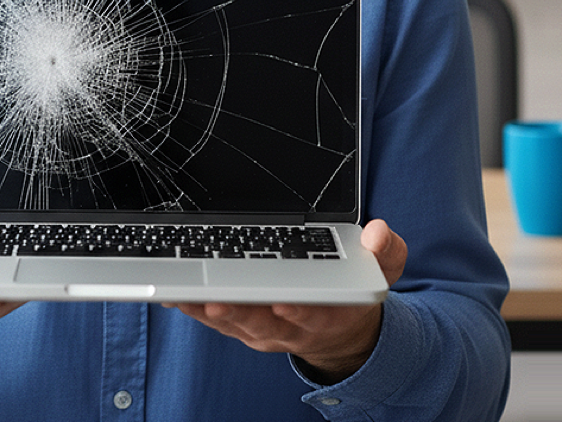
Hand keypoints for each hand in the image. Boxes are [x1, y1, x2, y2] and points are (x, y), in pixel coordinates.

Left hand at [166, 219, 406, 384]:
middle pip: (263, 321)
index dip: (297, 308)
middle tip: (217, 298)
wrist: (341, 328)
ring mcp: (264, 328)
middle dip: (240, 311)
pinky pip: (216, 320)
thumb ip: (385, 251)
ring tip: (185, 293)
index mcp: (328, 311)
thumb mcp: (380, 269)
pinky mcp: (242, 325)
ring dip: (208, 310)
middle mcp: (292, 324)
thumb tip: (379, 232)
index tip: (282, 300)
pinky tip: (176, 293)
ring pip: (233, 322)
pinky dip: (195, 308)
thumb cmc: (353, 288)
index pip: (313, 313)